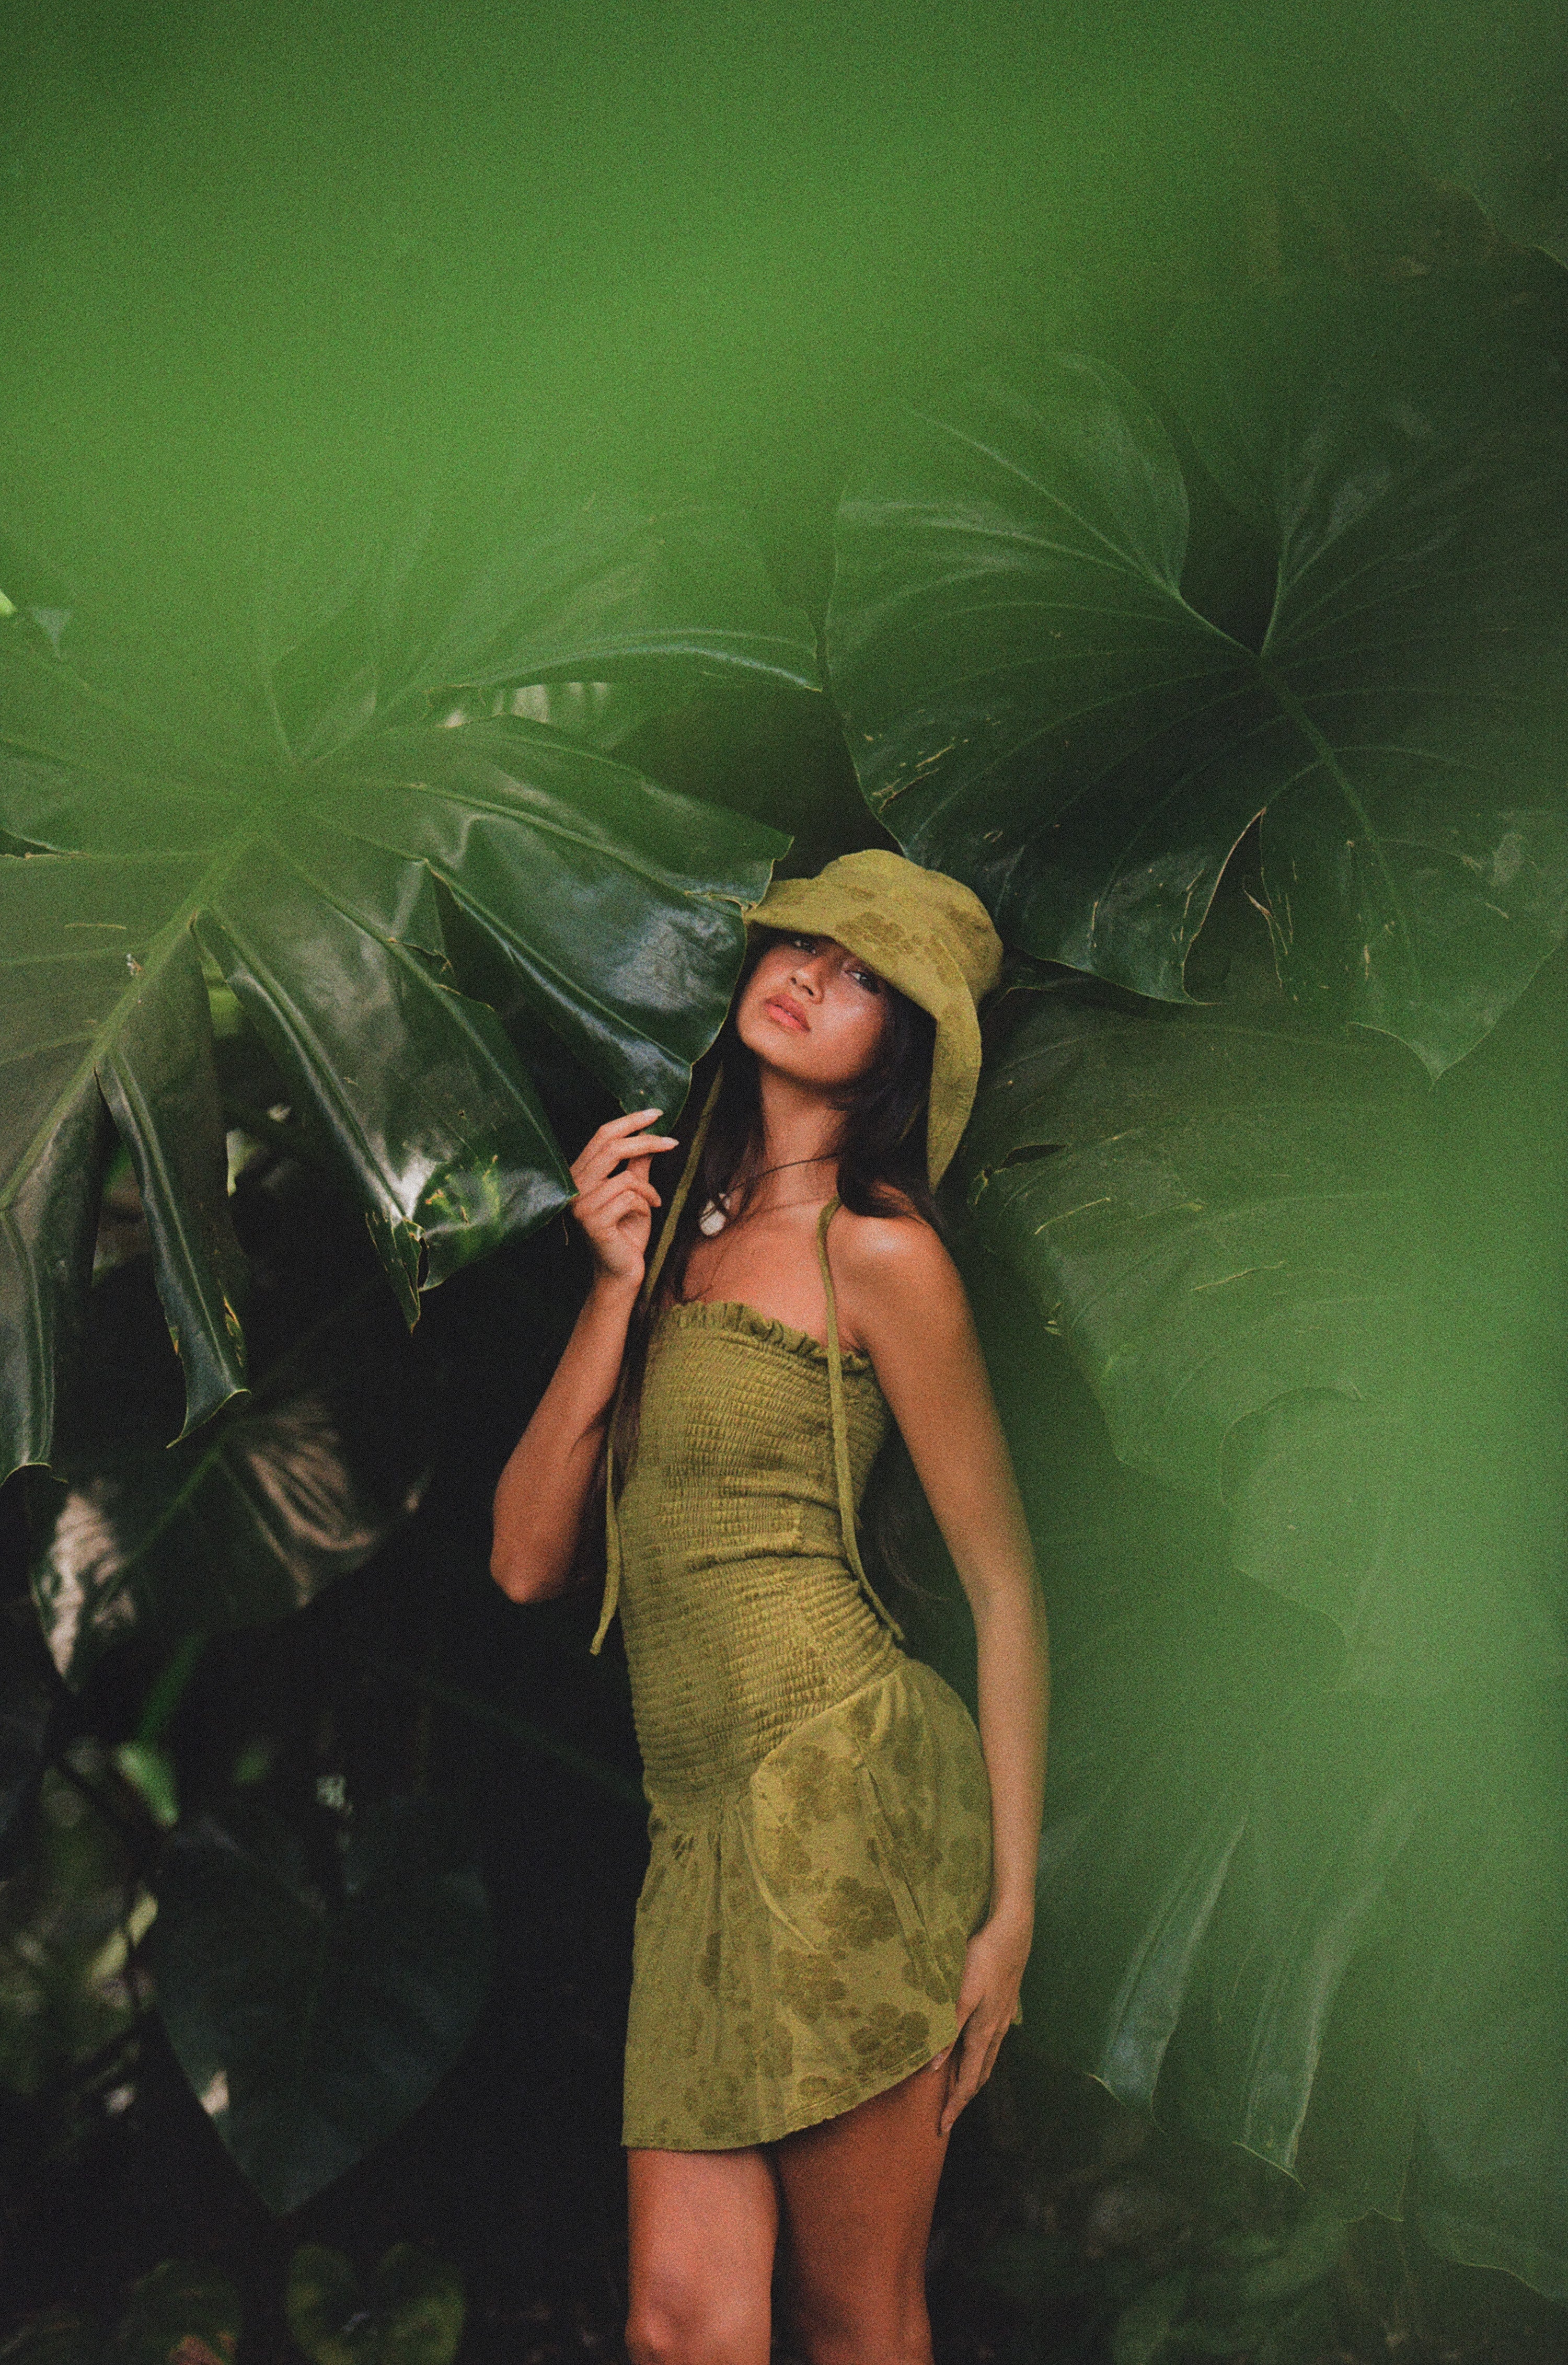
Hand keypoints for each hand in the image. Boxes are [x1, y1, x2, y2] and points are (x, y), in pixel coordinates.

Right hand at [569, 1109, 679, 1289]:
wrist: (622, 1271)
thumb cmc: (627, 1232)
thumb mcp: (635, 1192)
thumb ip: (637, 1165)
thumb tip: (649, 1135)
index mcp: (579, 1175)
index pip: (601, 1136)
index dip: (629, 1121)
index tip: (656, 1113)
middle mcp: (573, 1187)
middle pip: (612, 1148)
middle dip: (646, 1141)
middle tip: (672, 1142)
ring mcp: (580, 1205)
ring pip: (626, 1178)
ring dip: (648, 1191)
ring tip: (651, 1204)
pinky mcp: (593, 1221)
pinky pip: (630, 1198)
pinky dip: (645, 1206)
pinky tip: (642, 1219)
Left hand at [937, 1908, 1032, 2135]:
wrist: (1011, 1933)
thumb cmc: (983, 1960)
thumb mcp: (961, 1995)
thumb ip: (948, 2031)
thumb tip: (933, 2068)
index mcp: (983, 2033)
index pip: (968, 2081)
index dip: (955, 2105)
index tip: (942, 2127)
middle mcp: (996, 2032)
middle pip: (979, 2075)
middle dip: (964, 2097)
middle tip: (948, 2115)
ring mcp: (1002, 2019)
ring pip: (986, 2059)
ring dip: (971, 2078)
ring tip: (956, 2089)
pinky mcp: (1002, 2005)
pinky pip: (989, 2042)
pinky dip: (977, 2057)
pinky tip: (970, 2048)